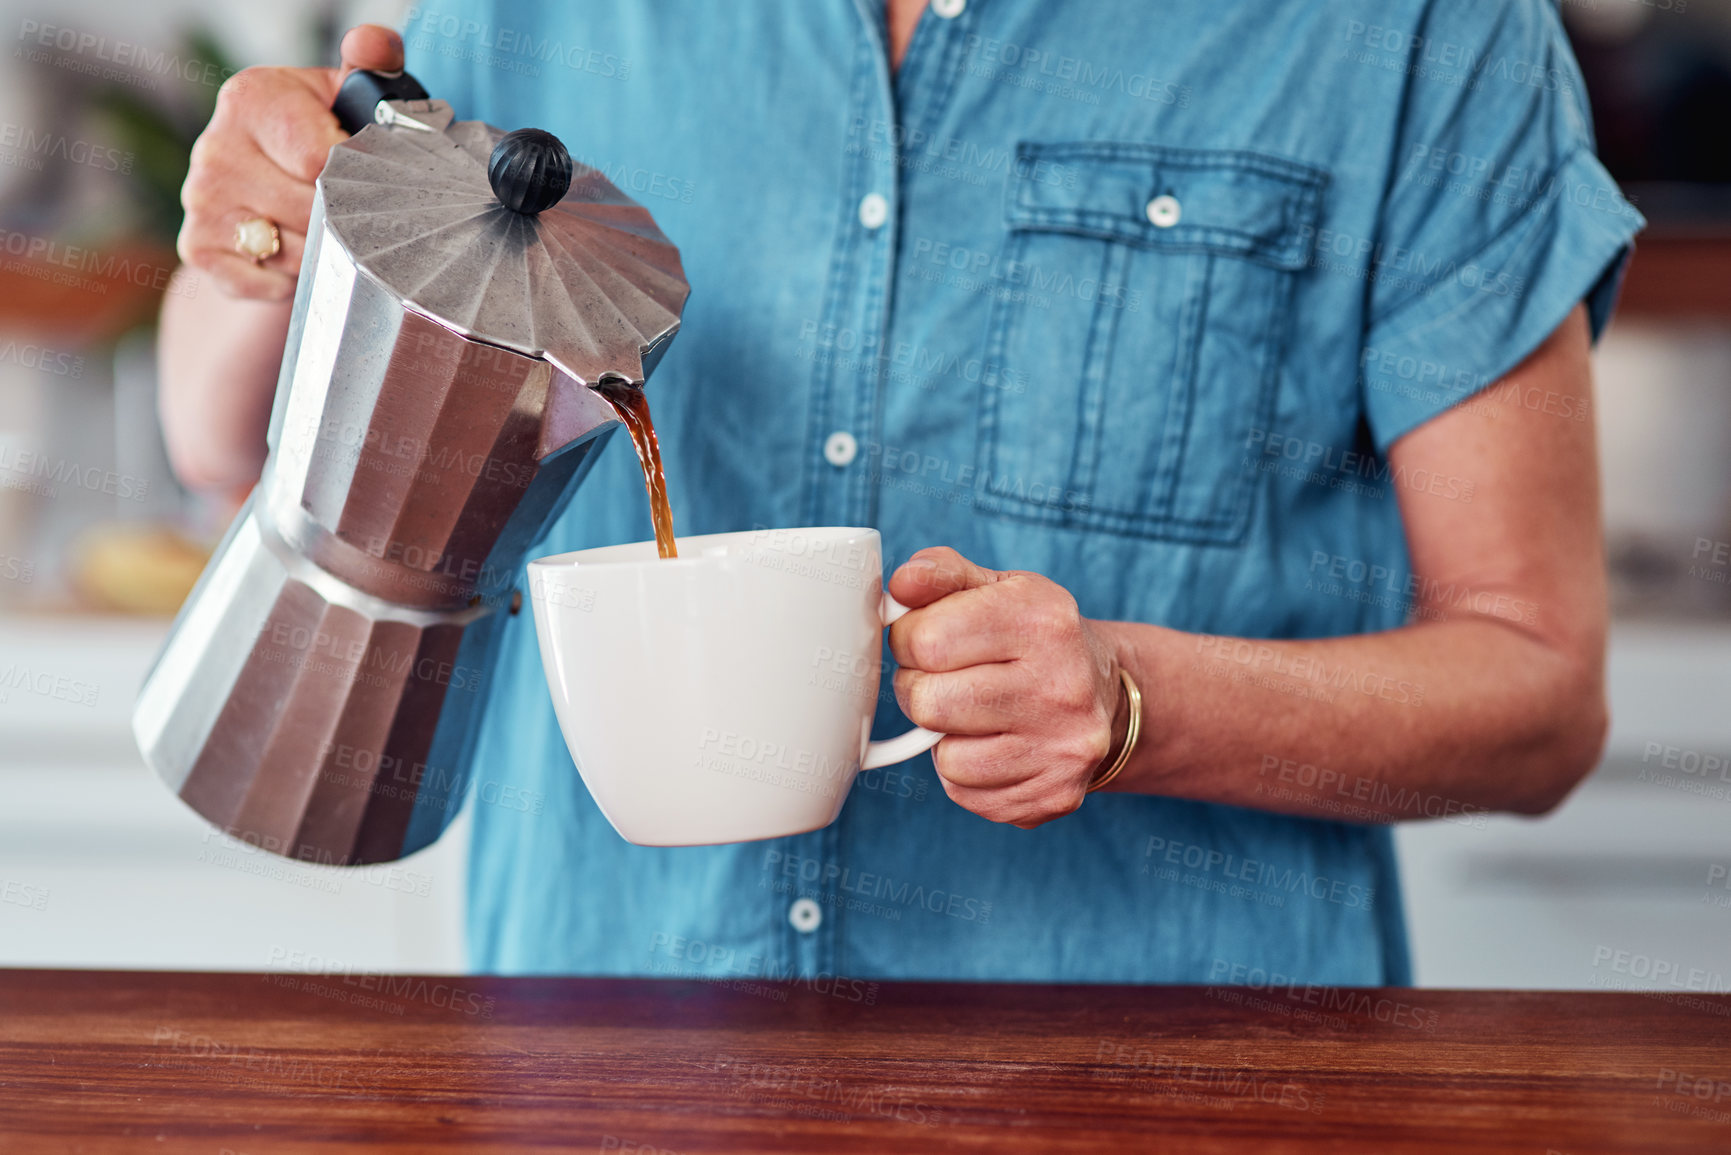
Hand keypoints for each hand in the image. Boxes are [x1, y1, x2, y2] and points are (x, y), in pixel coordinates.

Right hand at [176, 25, 402, 299]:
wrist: (270, 187)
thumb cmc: (321, 135)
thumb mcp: (348, 94)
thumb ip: (372, 62)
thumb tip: (372, 45)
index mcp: (251, 97)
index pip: (320, 161)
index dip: (357, 177)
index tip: (365, 172)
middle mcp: (215, 146)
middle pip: (312, 212)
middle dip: (346, 218)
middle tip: (354, 207)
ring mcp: (201, 199)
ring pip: (297, 253)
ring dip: (325, 252)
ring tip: (324, 226)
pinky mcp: (198, 248)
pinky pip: (269, 282)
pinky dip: (294, 281)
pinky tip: (297, 253)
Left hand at [887, 547, 1126, 827]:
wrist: (1105, 695)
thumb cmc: (1034, 636)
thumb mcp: (996, 587)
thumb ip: (941, 574)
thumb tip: (902, 584)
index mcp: (1043, 620)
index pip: (926, 640)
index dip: (909, 641)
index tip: (926, 640)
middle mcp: (1061, 686)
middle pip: (928, 703)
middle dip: (919, 689)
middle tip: (943, 680)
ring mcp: (1062, 748)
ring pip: (945, 757)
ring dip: (942, 736)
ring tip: (972, 713)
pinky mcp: (1054, 794)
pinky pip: (964, 792)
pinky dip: (965, 771)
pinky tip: (993, 745)